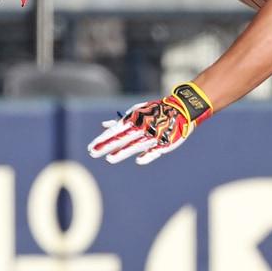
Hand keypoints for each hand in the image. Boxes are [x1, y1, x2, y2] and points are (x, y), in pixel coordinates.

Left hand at [87, 82, 213, 165]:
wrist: (181, 109)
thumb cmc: (154, 111)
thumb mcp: (137, 112)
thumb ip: (120, 121)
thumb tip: (104, 125)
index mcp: (135, 119)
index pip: (114, 131)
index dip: (102, 139)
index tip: (90, 147)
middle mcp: (142, 127)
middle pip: (121, 138)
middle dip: (106, 146)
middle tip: (92, 153)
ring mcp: (153, 135)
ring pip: (136, 145)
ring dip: (123, 152)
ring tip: (109, 159)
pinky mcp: (165, 142)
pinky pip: (155, 150)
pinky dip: (148, 155)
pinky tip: (139, 161)